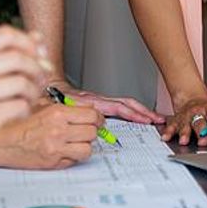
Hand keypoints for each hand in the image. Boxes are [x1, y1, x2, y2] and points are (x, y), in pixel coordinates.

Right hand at [0, 26, 42, 166]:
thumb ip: (3, 55)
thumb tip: (38, 38)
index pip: (5, 34)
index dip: (28, 43)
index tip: (37, 56)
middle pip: (16, 57)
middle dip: (36, 68)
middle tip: (39, 80)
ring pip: (21, 81)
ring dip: (33, 91)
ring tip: (27, 99)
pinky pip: (18, 106)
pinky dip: (25, 109)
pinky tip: (18, 113)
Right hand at [0, 102, 102, 169]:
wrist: (2, 141)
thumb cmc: (18, 122)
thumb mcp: (41, 105)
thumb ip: (64, 106)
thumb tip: (86, 110)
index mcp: (57, 113)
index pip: (92, 115)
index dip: (97, 118)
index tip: (97, 120)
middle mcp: (58, 130)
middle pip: (92, 132)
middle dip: (92, 131)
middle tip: (87, 130)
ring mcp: (56, 148)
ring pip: (87, 148)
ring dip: (84, 145)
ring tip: (75, 141)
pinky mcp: (53, 162)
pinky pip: (75, 160)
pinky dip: (74, 156)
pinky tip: (64, 150)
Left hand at [46, 80, 162, 124]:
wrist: (48, 87)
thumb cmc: (51, 99)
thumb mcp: (57, 108)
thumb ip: (68, 114)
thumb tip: (83, 120)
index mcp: (92, 101)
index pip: (118, 107)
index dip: (133, 114)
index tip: (145, 120)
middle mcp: (98, 100)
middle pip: (127, 104)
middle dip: (144, 111)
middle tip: (158, 119)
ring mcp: (100, 100)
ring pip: (125, 103)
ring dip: (140, 110)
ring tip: (153, 117)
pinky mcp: (99, 103)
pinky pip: (120, 105)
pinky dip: (131, 110)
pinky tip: (138, 116)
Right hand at [161, 95, 206, 145]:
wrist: (192, 100)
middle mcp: (198, 112)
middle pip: (200, 121)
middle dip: (201, 132)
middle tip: (203, 141)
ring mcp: (186, 116)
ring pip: (185, 124)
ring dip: (185, 133)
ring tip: (184, 141)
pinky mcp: (177, 120)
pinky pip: (171, 126)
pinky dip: (168, 132)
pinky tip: (166, 137)